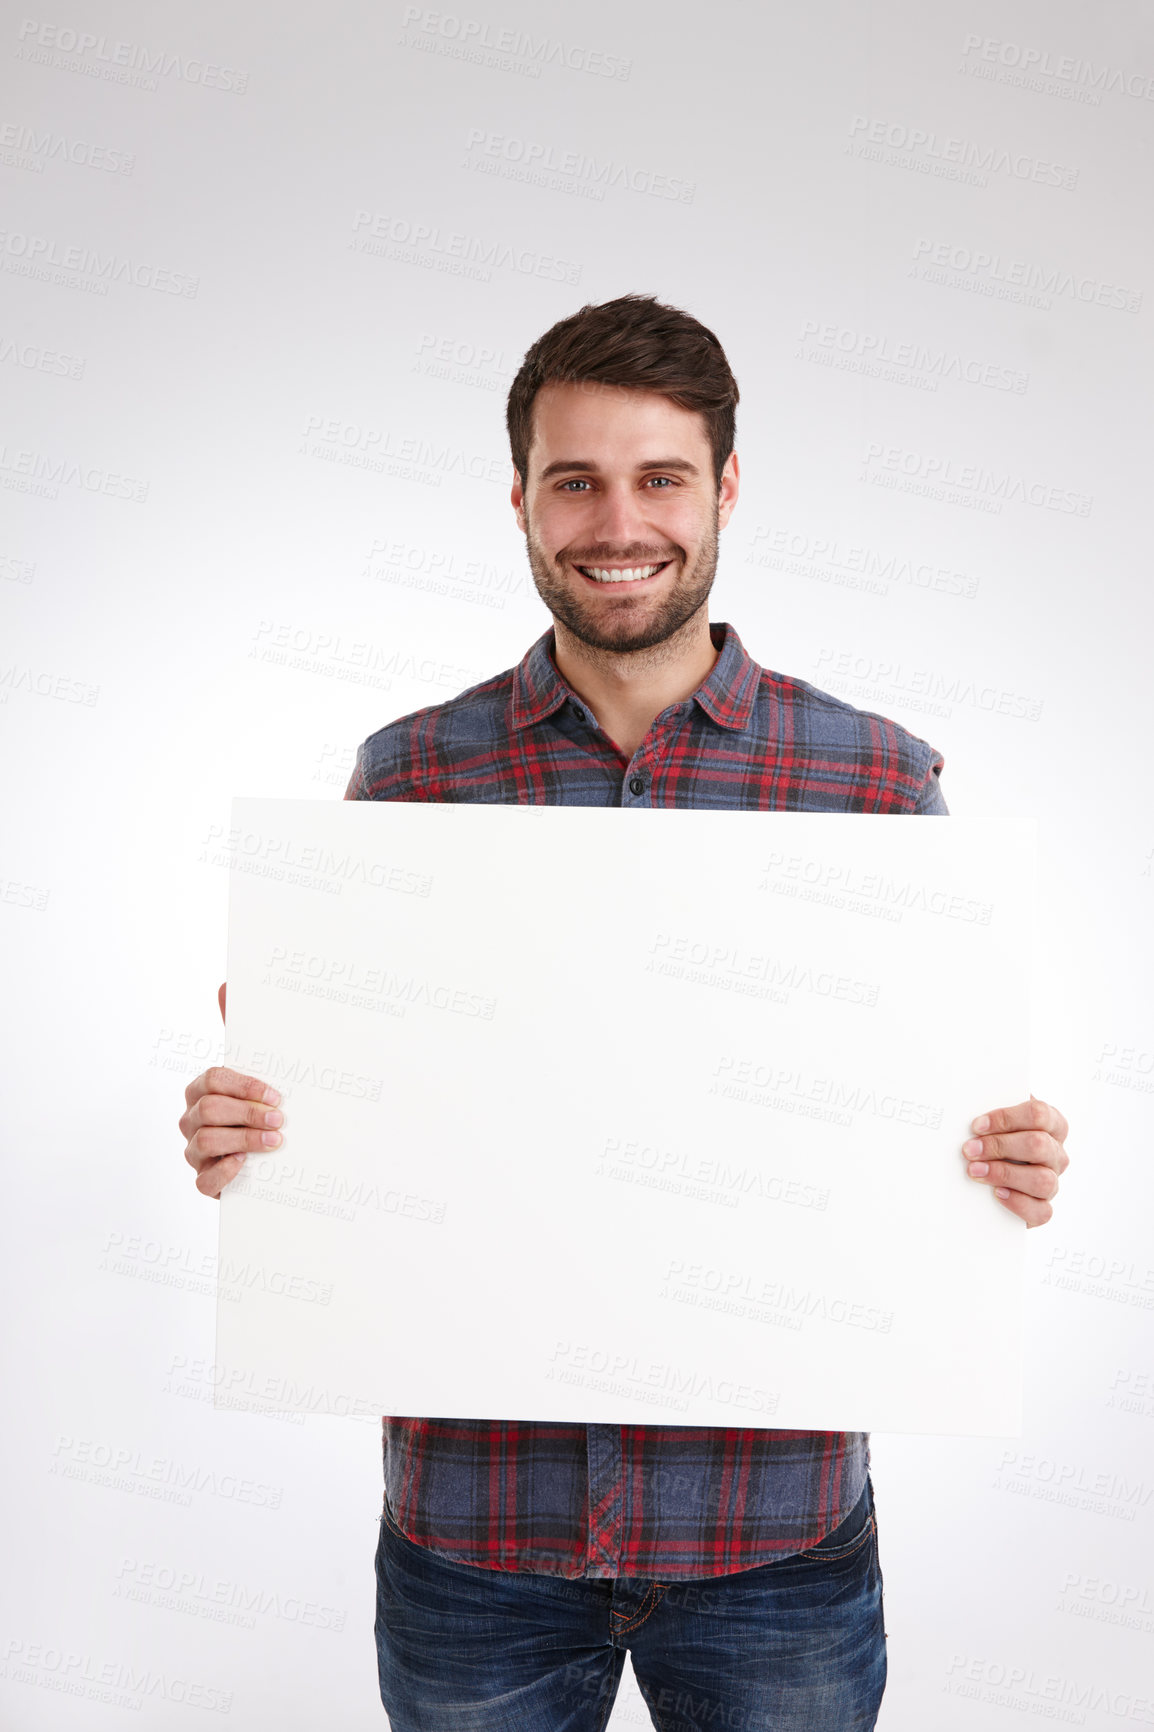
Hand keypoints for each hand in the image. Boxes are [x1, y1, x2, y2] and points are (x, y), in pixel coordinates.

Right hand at [178, 980, 284, 1198]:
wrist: (266, 1155)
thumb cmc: (257, 1106)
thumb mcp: (254, 1069)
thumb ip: (239, 1031)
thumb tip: (225, 983)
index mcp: (201, 1088)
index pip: (213, 1079)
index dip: (245, 1086)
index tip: (276, 1095)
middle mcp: (191, 1117)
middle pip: (210, 1110)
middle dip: (248, 1113)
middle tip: (281, 1120)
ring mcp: (193, 1150)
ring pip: (205, 1142)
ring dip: (244, 1141)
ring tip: (275, 1142)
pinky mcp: (202, 1179)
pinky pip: (203, 1179)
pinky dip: (225, 1172)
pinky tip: (246, 1165)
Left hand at [961, 1095, 1068, 1227]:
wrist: (990, 1177)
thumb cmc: (994, 1139)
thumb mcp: (996, 1121)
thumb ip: (991, 1110)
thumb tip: (967, 1104)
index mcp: (1052, 1124)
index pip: (1039, 1114)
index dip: (1006, 1118)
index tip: (977, 1125)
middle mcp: (1056, 1153)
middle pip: (1039, 1145)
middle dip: (1000, 1146)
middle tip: (970, 1149)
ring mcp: (1053, 1182)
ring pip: (1042, 1180)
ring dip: (1005, 1174)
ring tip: (976, 1171)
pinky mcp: (1043, 1208)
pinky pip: (1041, 1211)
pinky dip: (1018, 1203)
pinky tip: (997, 1194)